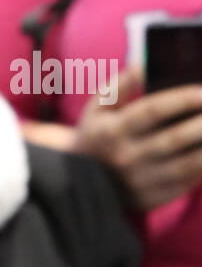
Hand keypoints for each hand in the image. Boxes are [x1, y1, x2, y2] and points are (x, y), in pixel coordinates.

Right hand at [75, 67, 201, 210]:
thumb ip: (120, 85)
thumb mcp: (97, 108)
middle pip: (174, 139)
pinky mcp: (149, 199)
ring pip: (184, 165)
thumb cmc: (96, 137)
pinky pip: (183, 184)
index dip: (182, 99)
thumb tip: (143, 67)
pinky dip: (201, 169)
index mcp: (114, 131)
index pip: (153, 111)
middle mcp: (127, 158)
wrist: (78, 184)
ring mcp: (139, 182)